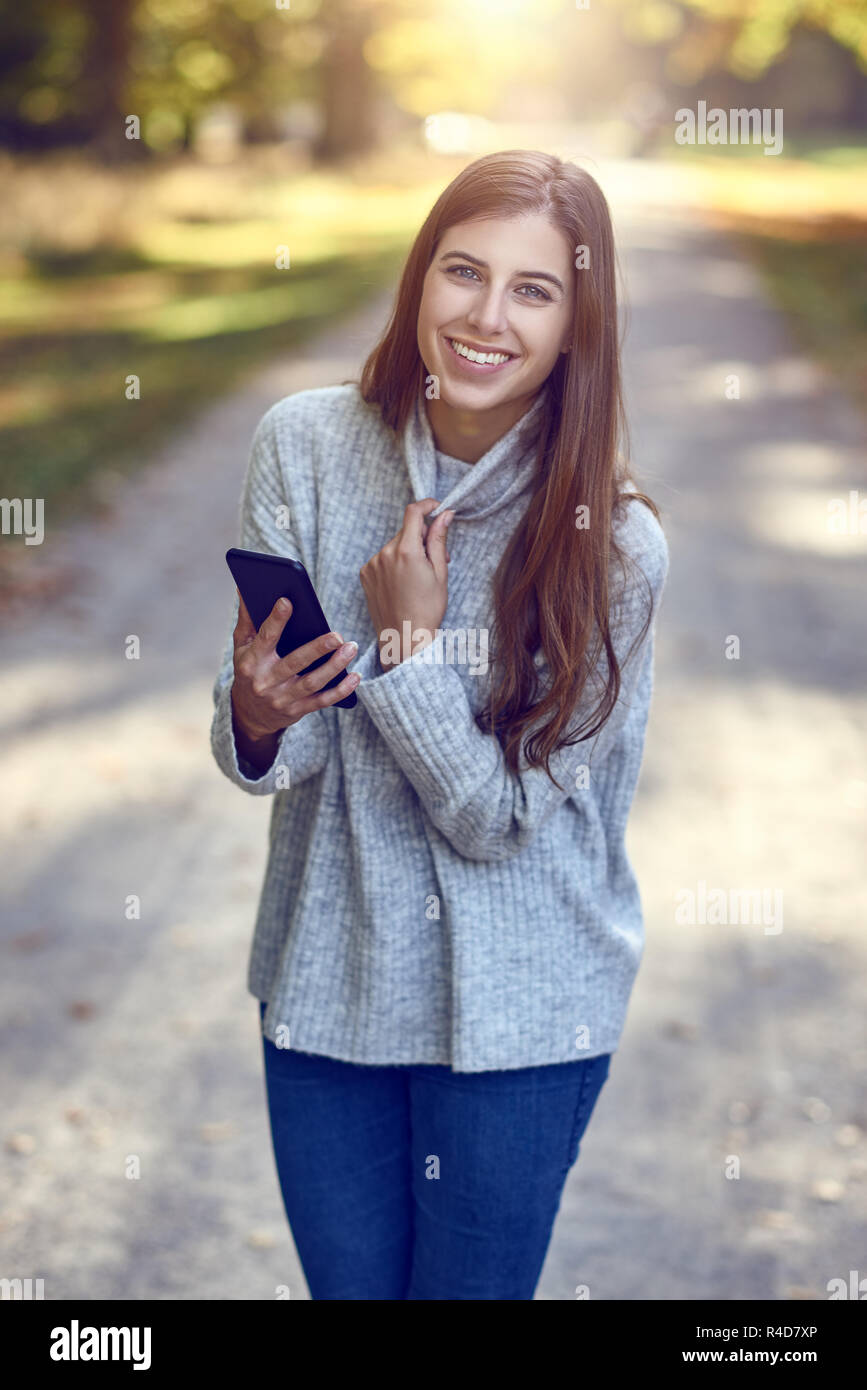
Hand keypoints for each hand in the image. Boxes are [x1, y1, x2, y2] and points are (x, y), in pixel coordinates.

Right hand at [230, 591, 360, 741]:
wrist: (249, 714)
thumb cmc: (249, 671)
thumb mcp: (242, 647)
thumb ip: (247, 619)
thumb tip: (243, 588)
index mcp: (251, 661)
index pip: (265, 638)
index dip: (276, 620)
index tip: (287, 601)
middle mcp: (265, 681)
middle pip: (294, 662)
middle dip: (317, 649)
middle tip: (337, 635)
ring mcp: (282, 698)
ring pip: (312, 682)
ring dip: (334, 666)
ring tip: (351, 648)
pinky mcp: (297, 711)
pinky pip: (322, 701)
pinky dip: (340, 690)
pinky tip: (355, 677)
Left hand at [359, 499, 454, 667]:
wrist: (404, 638)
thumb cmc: (427, 610)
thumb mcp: (440, 573)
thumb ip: (439, 540)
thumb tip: (445, 515)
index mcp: (406, 551)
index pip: (414, 512)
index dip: (427, 505)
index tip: (436, 508)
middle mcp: (385, 554)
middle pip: (406, 531)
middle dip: (422, 538)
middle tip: (437, 559)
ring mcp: (372, 564)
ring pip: (394, 545)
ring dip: (407, 552)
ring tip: (418, 577)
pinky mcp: (365, 574)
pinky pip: (382, 558)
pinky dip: (394, 563)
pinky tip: (402, 583)